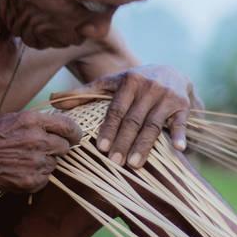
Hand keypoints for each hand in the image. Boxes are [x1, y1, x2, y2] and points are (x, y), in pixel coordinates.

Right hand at [0, 111, 81, 192]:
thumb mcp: (15, 117)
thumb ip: (39, 121)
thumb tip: (61, 126)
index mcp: (33, 121)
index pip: (69, 126)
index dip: (75, 132)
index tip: (75, 136)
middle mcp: (37, 140)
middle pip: (65, 147)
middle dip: (58, 147)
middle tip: (43, 148)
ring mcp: (34, 162)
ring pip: (54, 163)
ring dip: (45, 161)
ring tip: (25, 158)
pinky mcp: (30, 180)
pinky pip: (45, 178)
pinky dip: (37, 175)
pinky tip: (21, 169)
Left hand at [49, 65, 203, 168]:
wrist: (172, 72)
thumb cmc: (134, 83)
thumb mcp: (111, 83)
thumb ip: (85, 93)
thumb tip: (53, 100)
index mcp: (129, 81)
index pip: (116, 109)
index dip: (108, 128)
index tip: (100, 147)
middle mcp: (149, 87)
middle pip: (134, 120)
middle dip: (123, 142)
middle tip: (114, 162)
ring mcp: (167, 97)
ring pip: (154, 124)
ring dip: (145, 145)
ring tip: (135, 164)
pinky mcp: (183, 106)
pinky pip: (182, 122)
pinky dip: (181, 135)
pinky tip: (180, 149)